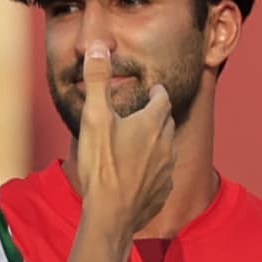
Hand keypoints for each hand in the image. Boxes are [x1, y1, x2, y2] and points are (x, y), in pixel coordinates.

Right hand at [67, 45, 176, 230]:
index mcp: (153, 122)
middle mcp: (166, 143)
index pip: (162, 98)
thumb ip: (97, 80)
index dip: (156, 92)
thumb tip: (98, 47)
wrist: (111, 214)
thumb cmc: (102, 165)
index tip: (151, 90)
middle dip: (157, 116)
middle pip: (167, 122)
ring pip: (166, 149)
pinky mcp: (163, 191)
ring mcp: (167, 169)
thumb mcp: (94, 117)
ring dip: (155, 144)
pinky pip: (162, 175)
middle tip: (141, 115)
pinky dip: (153, 170)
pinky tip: (137, 175)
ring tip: (137, 145)